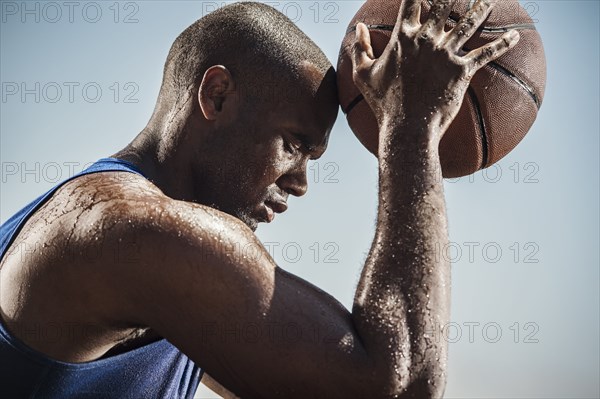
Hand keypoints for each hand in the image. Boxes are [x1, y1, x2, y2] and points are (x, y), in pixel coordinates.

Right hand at [351, 0, 519, 141]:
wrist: (406, 128)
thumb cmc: (383, 104)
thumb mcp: (363, 75)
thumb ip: (360, 49)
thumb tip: (358, 29)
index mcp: (403, 38)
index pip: (412, 2)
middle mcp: (426, 40)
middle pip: (444, 5)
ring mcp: (445, 54)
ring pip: (468, 23)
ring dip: (481, 8)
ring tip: (489, 0)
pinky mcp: (462, 71)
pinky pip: (487, 53)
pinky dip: (503, 44)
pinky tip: (517, 36)